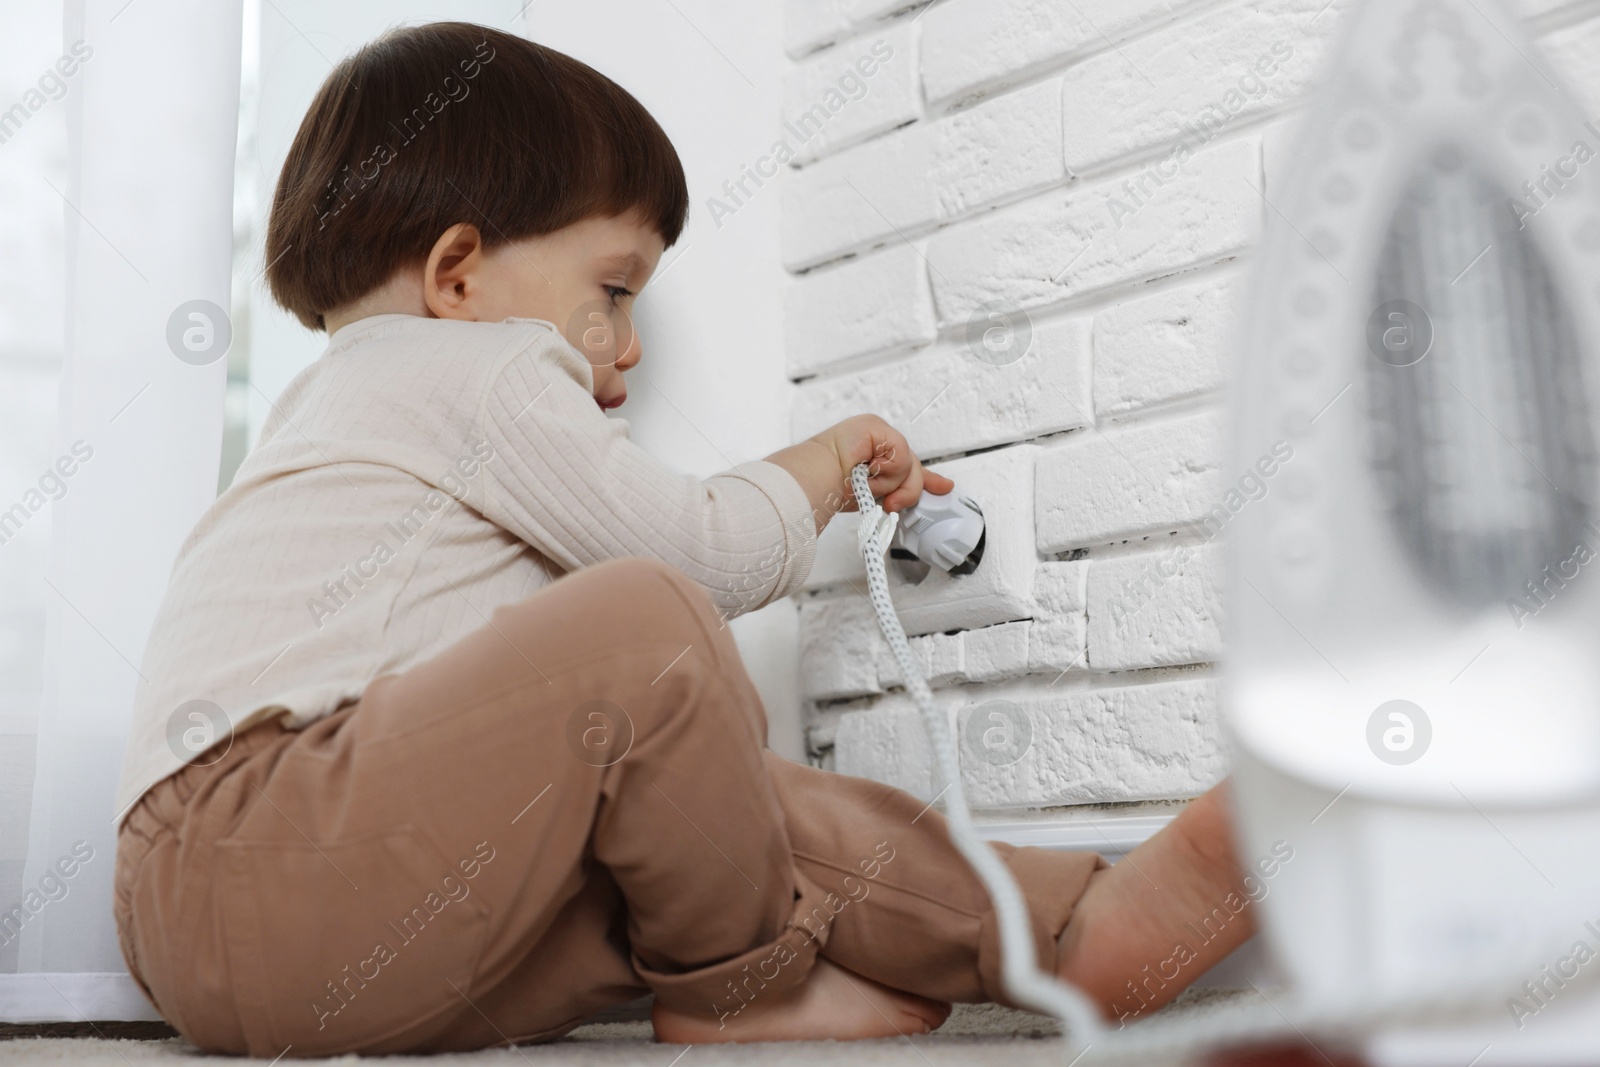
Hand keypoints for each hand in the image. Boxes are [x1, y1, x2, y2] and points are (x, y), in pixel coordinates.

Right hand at [811, 414, 954, 513]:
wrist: (815, 481)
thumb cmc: (830, 488)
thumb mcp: (872, 494)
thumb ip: (892, 491)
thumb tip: (903, 499)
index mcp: (873, 454)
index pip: (907, 464)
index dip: (927, 477)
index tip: (943, 486)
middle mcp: (876, 440)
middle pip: (912, 466)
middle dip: (907, 490)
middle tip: (891, 504)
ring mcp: (876, 431)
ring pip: (906, 464)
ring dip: (887, 484)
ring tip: (864, 484)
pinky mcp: (875, 426)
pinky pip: (899, 454)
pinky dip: (884, 470)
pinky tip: (866, 470)